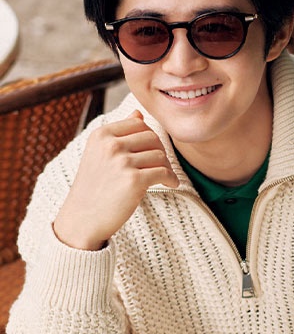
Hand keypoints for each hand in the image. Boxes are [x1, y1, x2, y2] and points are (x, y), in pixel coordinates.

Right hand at [53, 110, 178, 249]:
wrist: (82, 220)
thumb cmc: (94, 187)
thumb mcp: (99, 154)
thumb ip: (119, 133)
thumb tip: (139, 113)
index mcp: (101, 135)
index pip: (139, 124)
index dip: (149, 138)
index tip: (152, 151)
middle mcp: (110, 145)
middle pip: (152, 137)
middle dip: (160, 151)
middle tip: (161, 166)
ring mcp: (122, 162)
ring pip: (160, 155)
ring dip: (166, 167)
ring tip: (164, 177)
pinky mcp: (134, 181)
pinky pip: (163, 172)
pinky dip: (171, 179)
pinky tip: (170, 184)